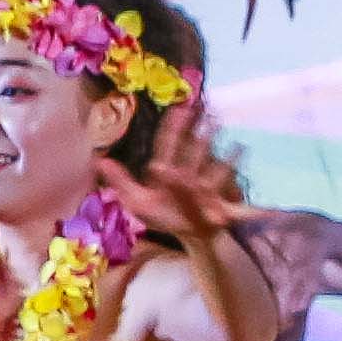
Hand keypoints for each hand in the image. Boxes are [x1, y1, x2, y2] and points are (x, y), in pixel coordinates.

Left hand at [104, 104, 256, 252]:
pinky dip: (232, 161)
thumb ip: (121, 181)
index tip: (178, 107)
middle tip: (199, 105)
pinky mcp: (216, 194)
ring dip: (209, 139)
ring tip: (214, 122)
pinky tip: (240, 146)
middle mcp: (186, 170)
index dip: (172, 126)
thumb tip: (100, 160)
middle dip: (193, 127)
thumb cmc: (166, 216)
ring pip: (205, 156)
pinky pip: (224, 175)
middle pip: (189, 145)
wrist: (193, 235)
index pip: (167, 143)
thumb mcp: (139, 202)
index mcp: (166, 170)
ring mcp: (202, 180)